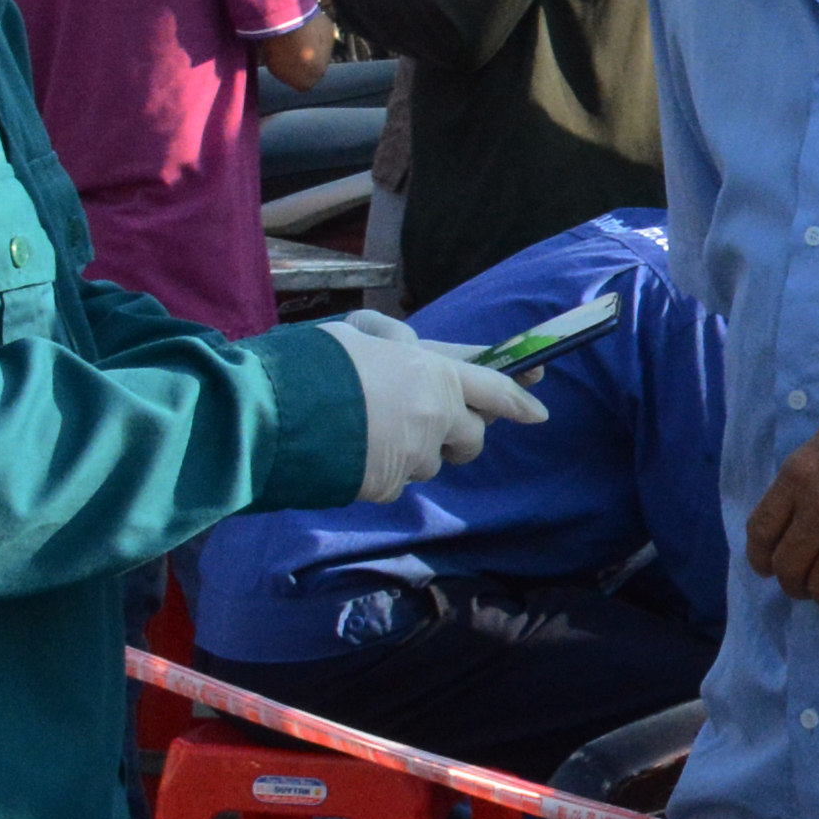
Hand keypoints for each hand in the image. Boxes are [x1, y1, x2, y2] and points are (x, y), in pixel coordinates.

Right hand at [319, 317, 548, 500]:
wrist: (279, 411)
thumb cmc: (319, 363)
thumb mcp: (358, 334)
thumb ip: (392, 338)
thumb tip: (405, 340)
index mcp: (435, 373)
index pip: (494, 388)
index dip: (519, 399)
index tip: (539, 410)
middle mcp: (435, 416)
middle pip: (472, 436)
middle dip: (461, 434)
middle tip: (436, 425)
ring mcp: (414, 455)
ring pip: (432, 460)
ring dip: (417, 450)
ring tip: (373, 431)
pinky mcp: (389, 484)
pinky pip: (398, 480)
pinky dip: (385, 470)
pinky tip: (356, 452)